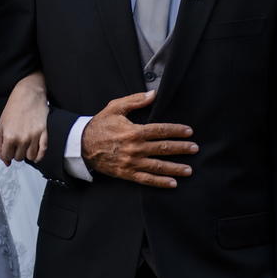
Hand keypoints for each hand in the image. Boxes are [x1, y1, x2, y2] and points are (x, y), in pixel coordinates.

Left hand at [0, 72, 47, 165]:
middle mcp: (22, 139)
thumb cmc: (13, 108)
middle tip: (16, 143)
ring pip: (30, 157)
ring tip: (25, 146)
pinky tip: (35, 155)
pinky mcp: (44, 134)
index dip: (7, 152)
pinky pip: (42, 152)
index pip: (7, 156)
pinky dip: (39, 156)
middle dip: (16, 152)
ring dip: (27, 154)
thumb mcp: (0, 126)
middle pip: (19, 158)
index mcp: (9, 136)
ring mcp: (34, 137)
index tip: (8, 146)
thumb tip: (6, 162)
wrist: (28, 95)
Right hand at [80, 90, 196, 187]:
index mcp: (134, 131)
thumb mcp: (115, 108)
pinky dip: (160, 182)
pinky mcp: (126, 173)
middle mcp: (135, 148)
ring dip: (175, 168)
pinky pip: (146, 179)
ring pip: (158, 166)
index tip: (189, 132)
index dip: (177, 131)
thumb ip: (135, 100)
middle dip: (181, 148)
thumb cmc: (99, 125)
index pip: (161, 130)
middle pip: (163, 148)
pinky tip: (172, 183)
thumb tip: (153, 94)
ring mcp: (131, 162)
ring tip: (189, 170)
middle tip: (195, 149)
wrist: (81, 145)